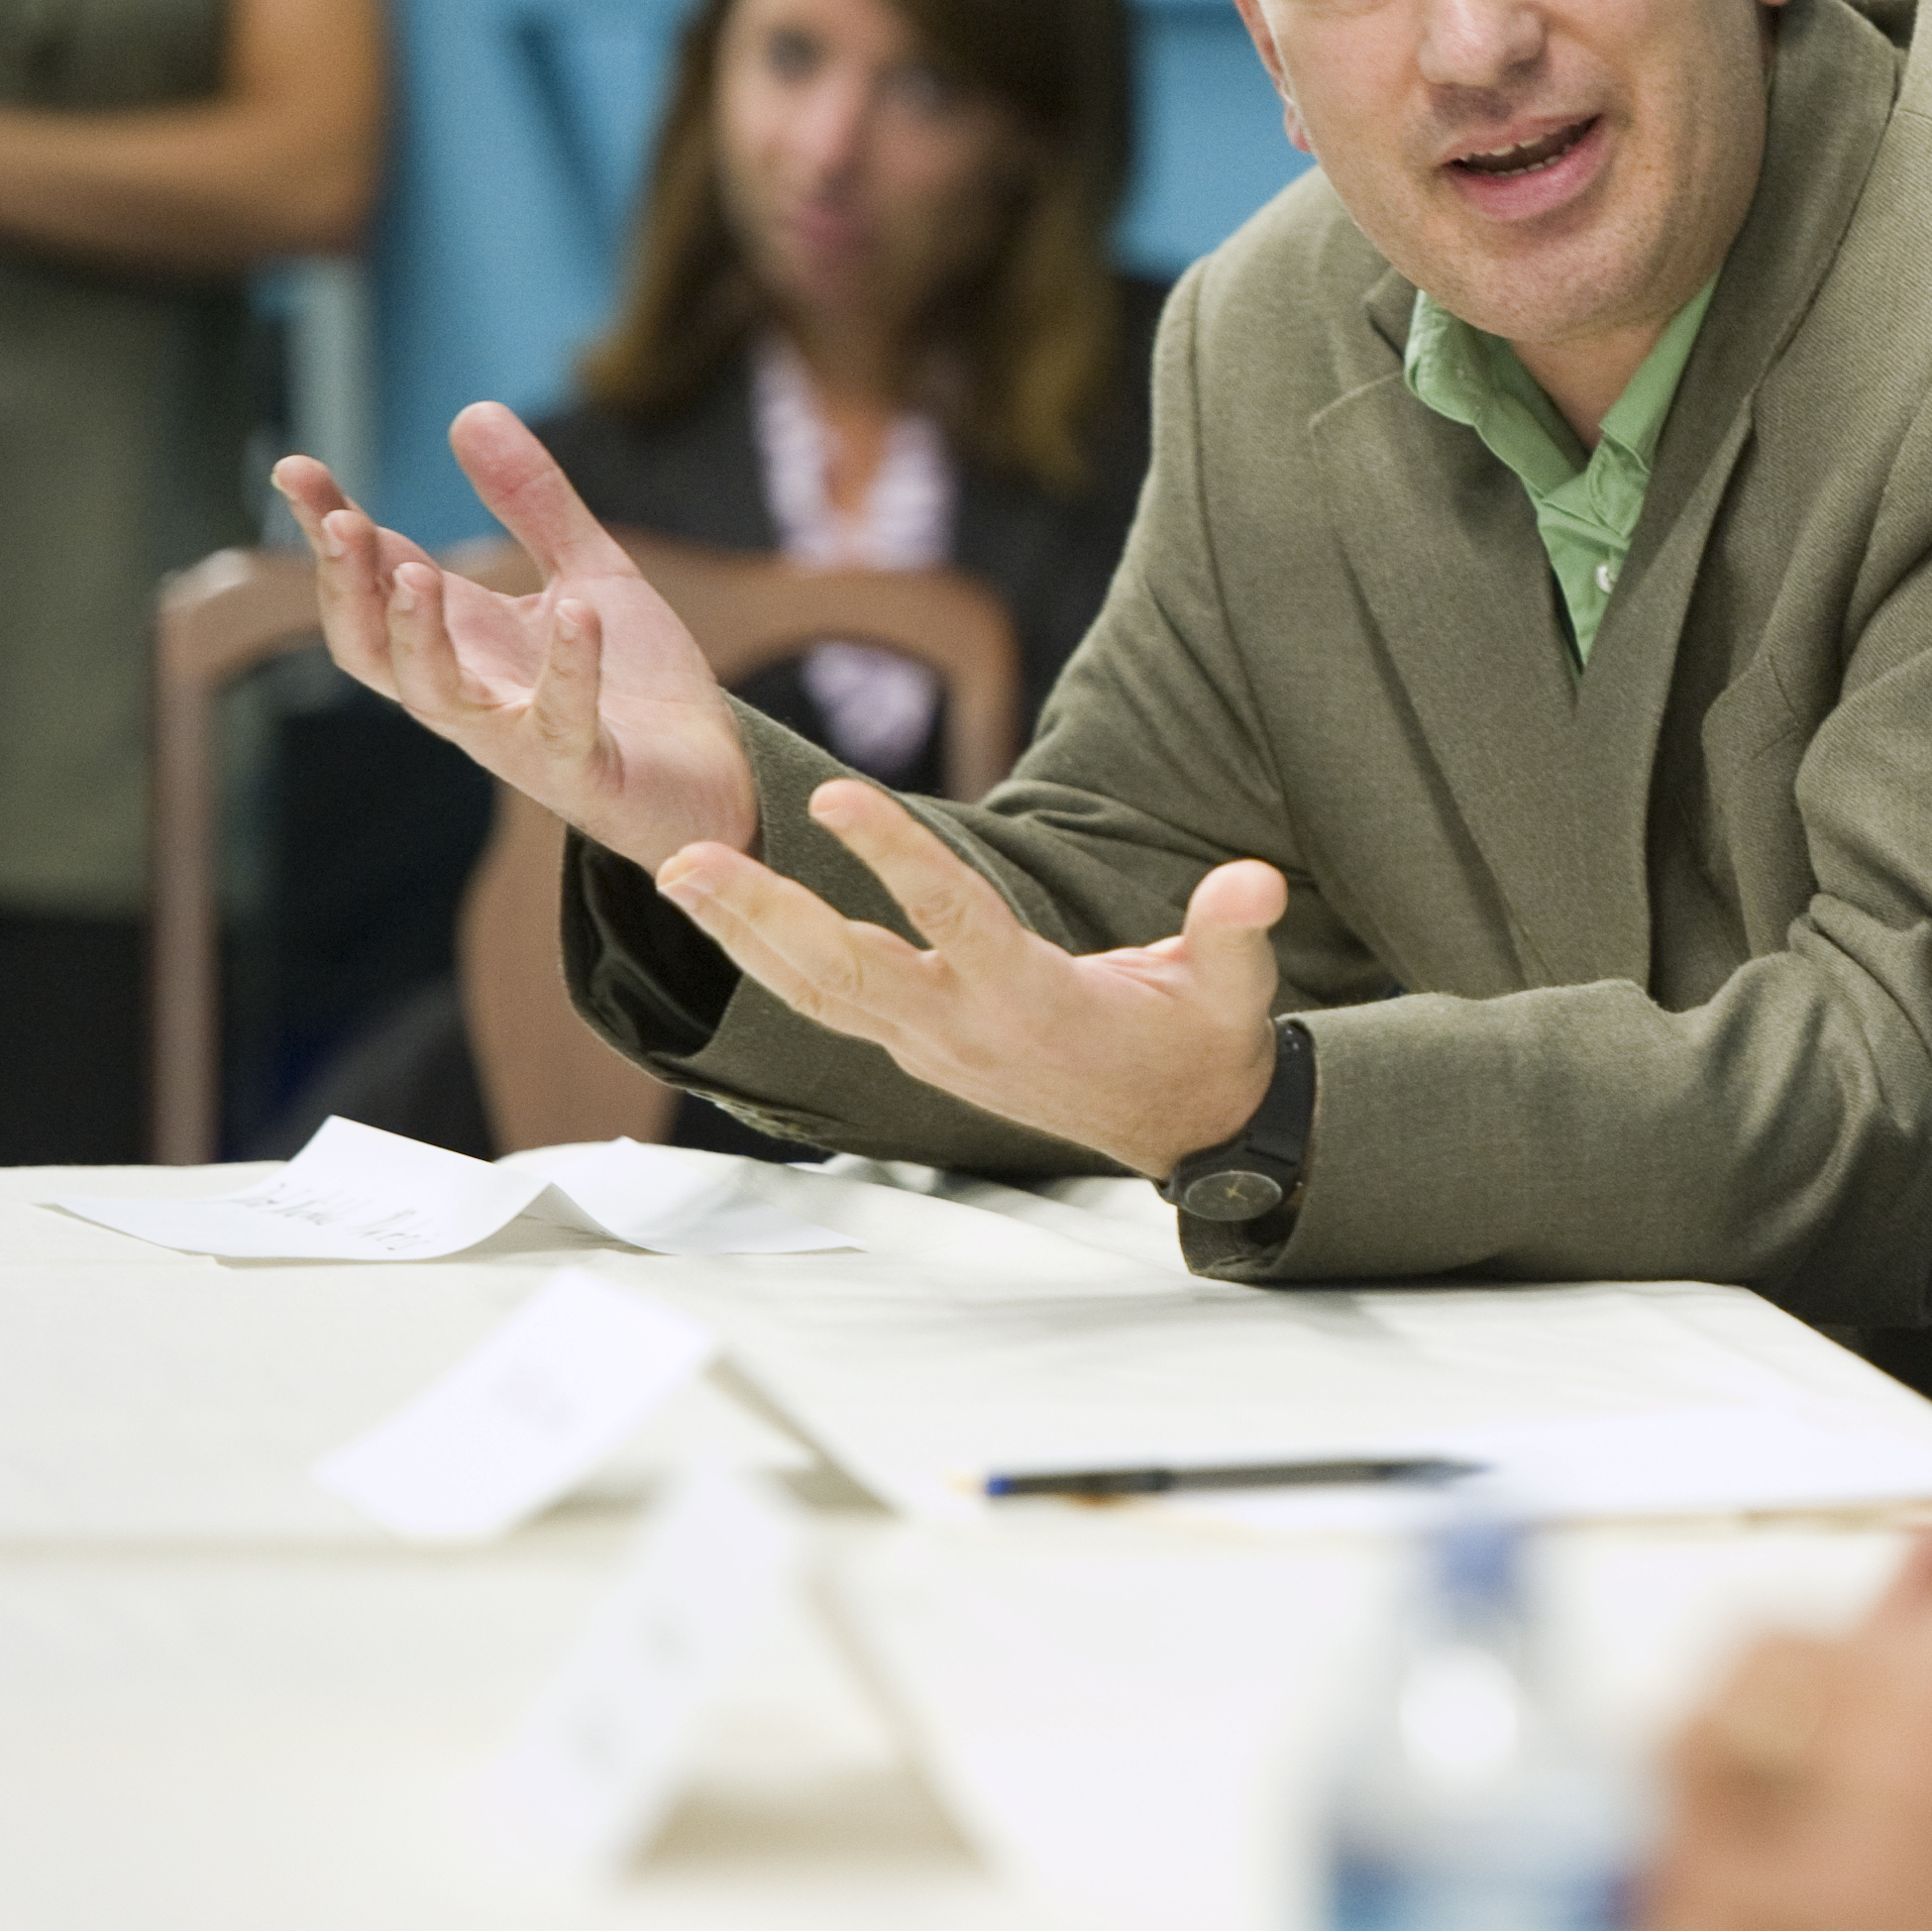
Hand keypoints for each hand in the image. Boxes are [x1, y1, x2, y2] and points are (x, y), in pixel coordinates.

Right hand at [277, 404, 756, 867]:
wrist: (716, 781)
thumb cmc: (638, 686)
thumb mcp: (589, 572)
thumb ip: (533, 502)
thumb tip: (471, 409)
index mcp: (465, 639)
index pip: (375, 579)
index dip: (330, 528)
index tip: (295, 469)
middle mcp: (473, 691)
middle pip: (371, 647)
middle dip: (346, 588)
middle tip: (338, 524)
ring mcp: (520, 737)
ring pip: (436, 697)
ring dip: (416, 637)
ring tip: (415, 572)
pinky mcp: (583, 773)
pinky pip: (562, 724)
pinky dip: (568, 669)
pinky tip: (577, 612)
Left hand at [654, 775, 1287, 1176]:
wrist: (1184, 1132)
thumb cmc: (1203, 1047)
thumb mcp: (1233, 992)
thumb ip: (1233, 932)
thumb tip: (1252, 880)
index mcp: (1035, 1002)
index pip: (951, 916)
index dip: (893, 856)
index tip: (836, 798)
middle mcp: (967, 1031)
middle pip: (842, 970)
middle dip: (762, 915)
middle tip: (686, 860)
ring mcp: (936, 1048)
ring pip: (819, 993)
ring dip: (744, 936)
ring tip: (679, 875)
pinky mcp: (924, 1052)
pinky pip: (831, 1007)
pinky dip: (775, 964)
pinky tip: (733, 922)